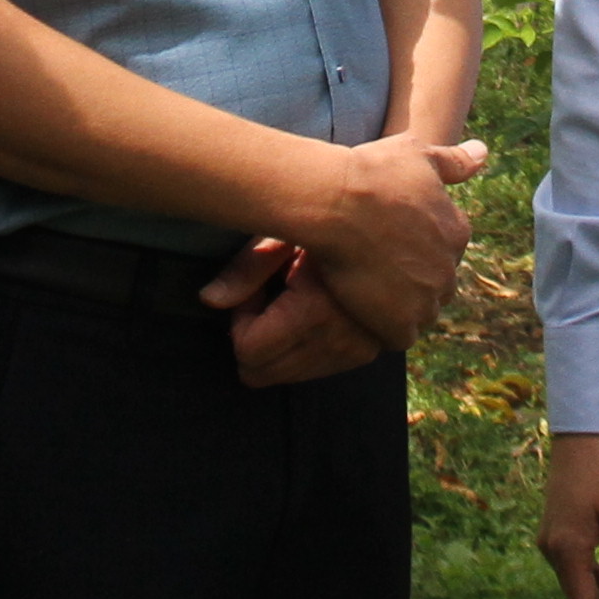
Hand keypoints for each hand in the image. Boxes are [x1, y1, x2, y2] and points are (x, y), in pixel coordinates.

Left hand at [199, 239, 387, 386]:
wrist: (391, 228)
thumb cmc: (330, 222)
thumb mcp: (282, 235)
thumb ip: (244, 270)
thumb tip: (208, 300)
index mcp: (314, 310)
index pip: (248, 350)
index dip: (242, 318)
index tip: (256, 288)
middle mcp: (338, 338)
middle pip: (263, 372)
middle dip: (256, 337)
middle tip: (271, 296)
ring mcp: (356, 350)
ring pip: (287, 376)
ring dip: (280, 343)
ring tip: (294, 299)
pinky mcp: (366, 353)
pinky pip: (314, 371)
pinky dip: (301, 349)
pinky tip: (312, 310)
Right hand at [284, 133, 490, 350]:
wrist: (337, 202)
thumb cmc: (373, 172)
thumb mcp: (418, 153)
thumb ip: (454, 161)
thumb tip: (483, 152)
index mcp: (457, 232)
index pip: (446, 250)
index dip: (416, 247)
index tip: (390, 241)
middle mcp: (449, 269)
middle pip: (436, 284)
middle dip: (414, 280)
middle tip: (376, 267)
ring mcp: (426, 300)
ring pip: (420, 312)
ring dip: (401, 307)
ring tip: (367, 291)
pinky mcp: (400, 324)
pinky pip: (400, 336)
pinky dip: (384, 328)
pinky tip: (362, 309)